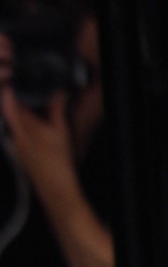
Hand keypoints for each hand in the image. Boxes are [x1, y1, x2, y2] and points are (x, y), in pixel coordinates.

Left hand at [0, 70, 78, 202]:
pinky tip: (35, 124)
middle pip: (7, 110)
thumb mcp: (61, 131)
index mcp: (23, 126)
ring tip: (32, 104)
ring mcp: (15, 143)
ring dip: (18, 110)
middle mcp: (15, 134)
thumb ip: (57, 109)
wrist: (54, 188)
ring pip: (10, 120)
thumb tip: (58, 93)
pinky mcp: (19, 151)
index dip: (10, 88)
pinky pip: (15, 130)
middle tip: (23, 88)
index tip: (16, 78)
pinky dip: (22, 123)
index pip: (9, 101)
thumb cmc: (58, 163)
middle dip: (13, 98)